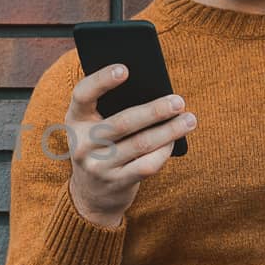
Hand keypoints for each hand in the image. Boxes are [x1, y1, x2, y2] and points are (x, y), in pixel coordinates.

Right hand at [64, 64, 197, 228]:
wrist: (90, 195)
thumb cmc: (101, 147)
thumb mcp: (94, 128)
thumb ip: (112, 110)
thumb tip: (154, 91)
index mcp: (75, 120)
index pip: (83, 95)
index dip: (102, 80)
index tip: (125, 69)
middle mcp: (82, 143)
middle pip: (122, 122)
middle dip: (154, 111)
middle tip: (178, 101)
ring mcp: (98, 166)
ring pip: (140, 144)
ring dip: (169, 131)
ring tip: (189, 120)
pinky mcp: (116, 183)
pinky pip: (146, 165)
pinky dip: (164, 152)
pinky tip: (174, 141)